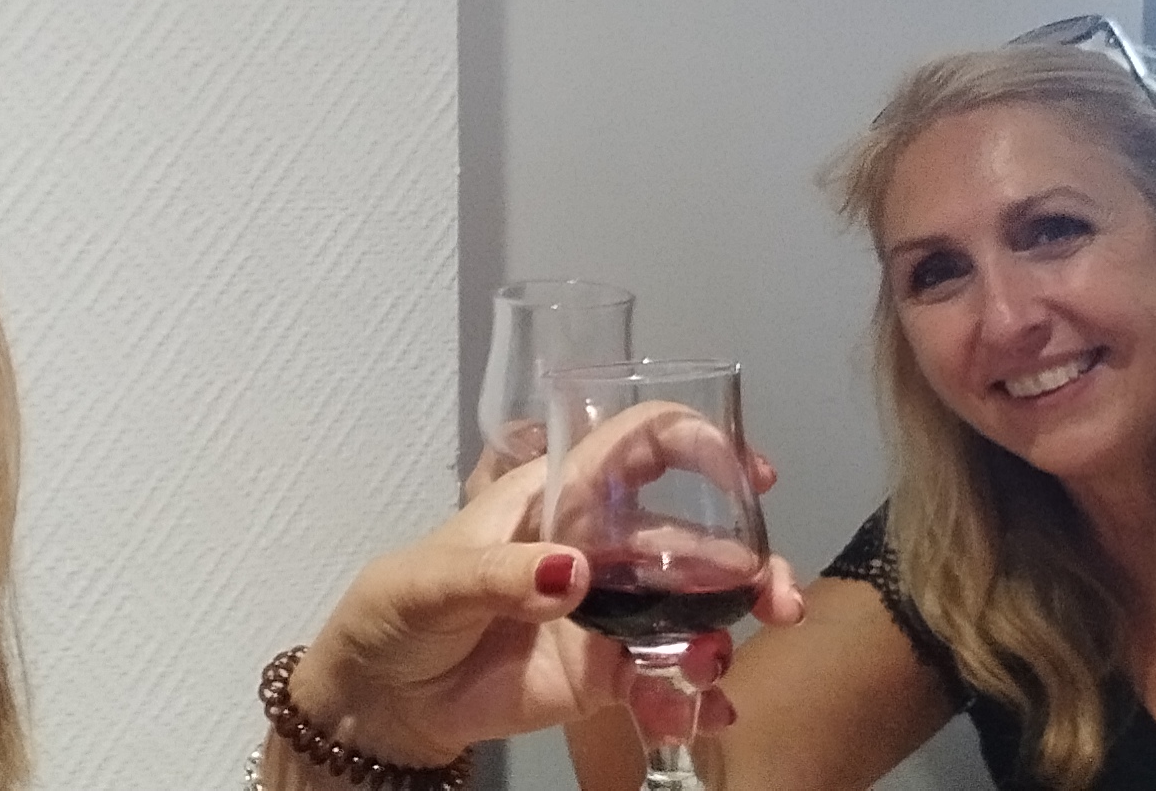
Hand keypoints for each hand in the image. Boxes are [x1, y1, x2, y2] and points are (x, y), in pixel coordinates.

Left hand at [292, 449, 802, 767]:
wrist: (378, 703)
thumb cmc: (394, 613)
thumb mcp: (432, 581)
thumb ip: (499, 575)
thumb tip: (571, 574)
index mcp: (555, 501)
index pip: (637, 448)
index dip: (698, 445)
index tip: (750, 474)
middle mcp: (594, 550)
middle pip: (689, 539)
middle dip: (744, 562)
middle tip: (776, 596)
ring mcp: (603, 617)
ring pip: (689, 612)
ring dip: (724, 633)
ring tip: (717, 664)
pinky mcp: (600, 678)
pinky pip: (662, 681)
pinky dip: (690, 697)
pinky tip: (703, 711)